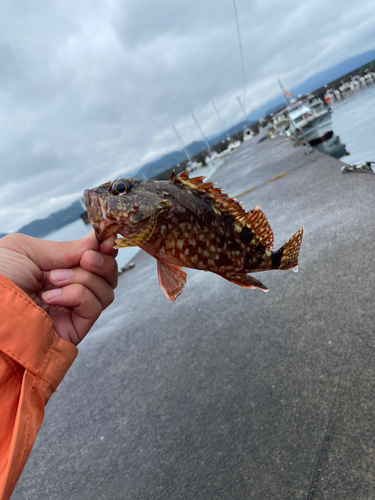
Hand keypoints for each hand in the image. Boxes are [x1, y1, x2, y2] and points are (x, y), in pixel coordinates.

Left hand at [0, 232, 117, 344]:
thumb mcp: (27, 250)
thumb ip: (66, 247)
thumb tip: (97, 240)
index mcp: (56, 270)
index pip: (94, 258)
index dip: (104, 248)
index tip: (106, 240)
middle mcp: (68, 289)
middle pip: (107, 275)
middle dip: (102, 262)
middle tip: (86, 258)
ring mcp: (71, 311)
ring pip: (105, 290)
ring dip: (83, 278)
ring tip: (53, 280)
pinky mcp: (74, 329)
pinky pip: (94, 307)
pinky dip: (77, 296)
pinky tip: (52, 298)